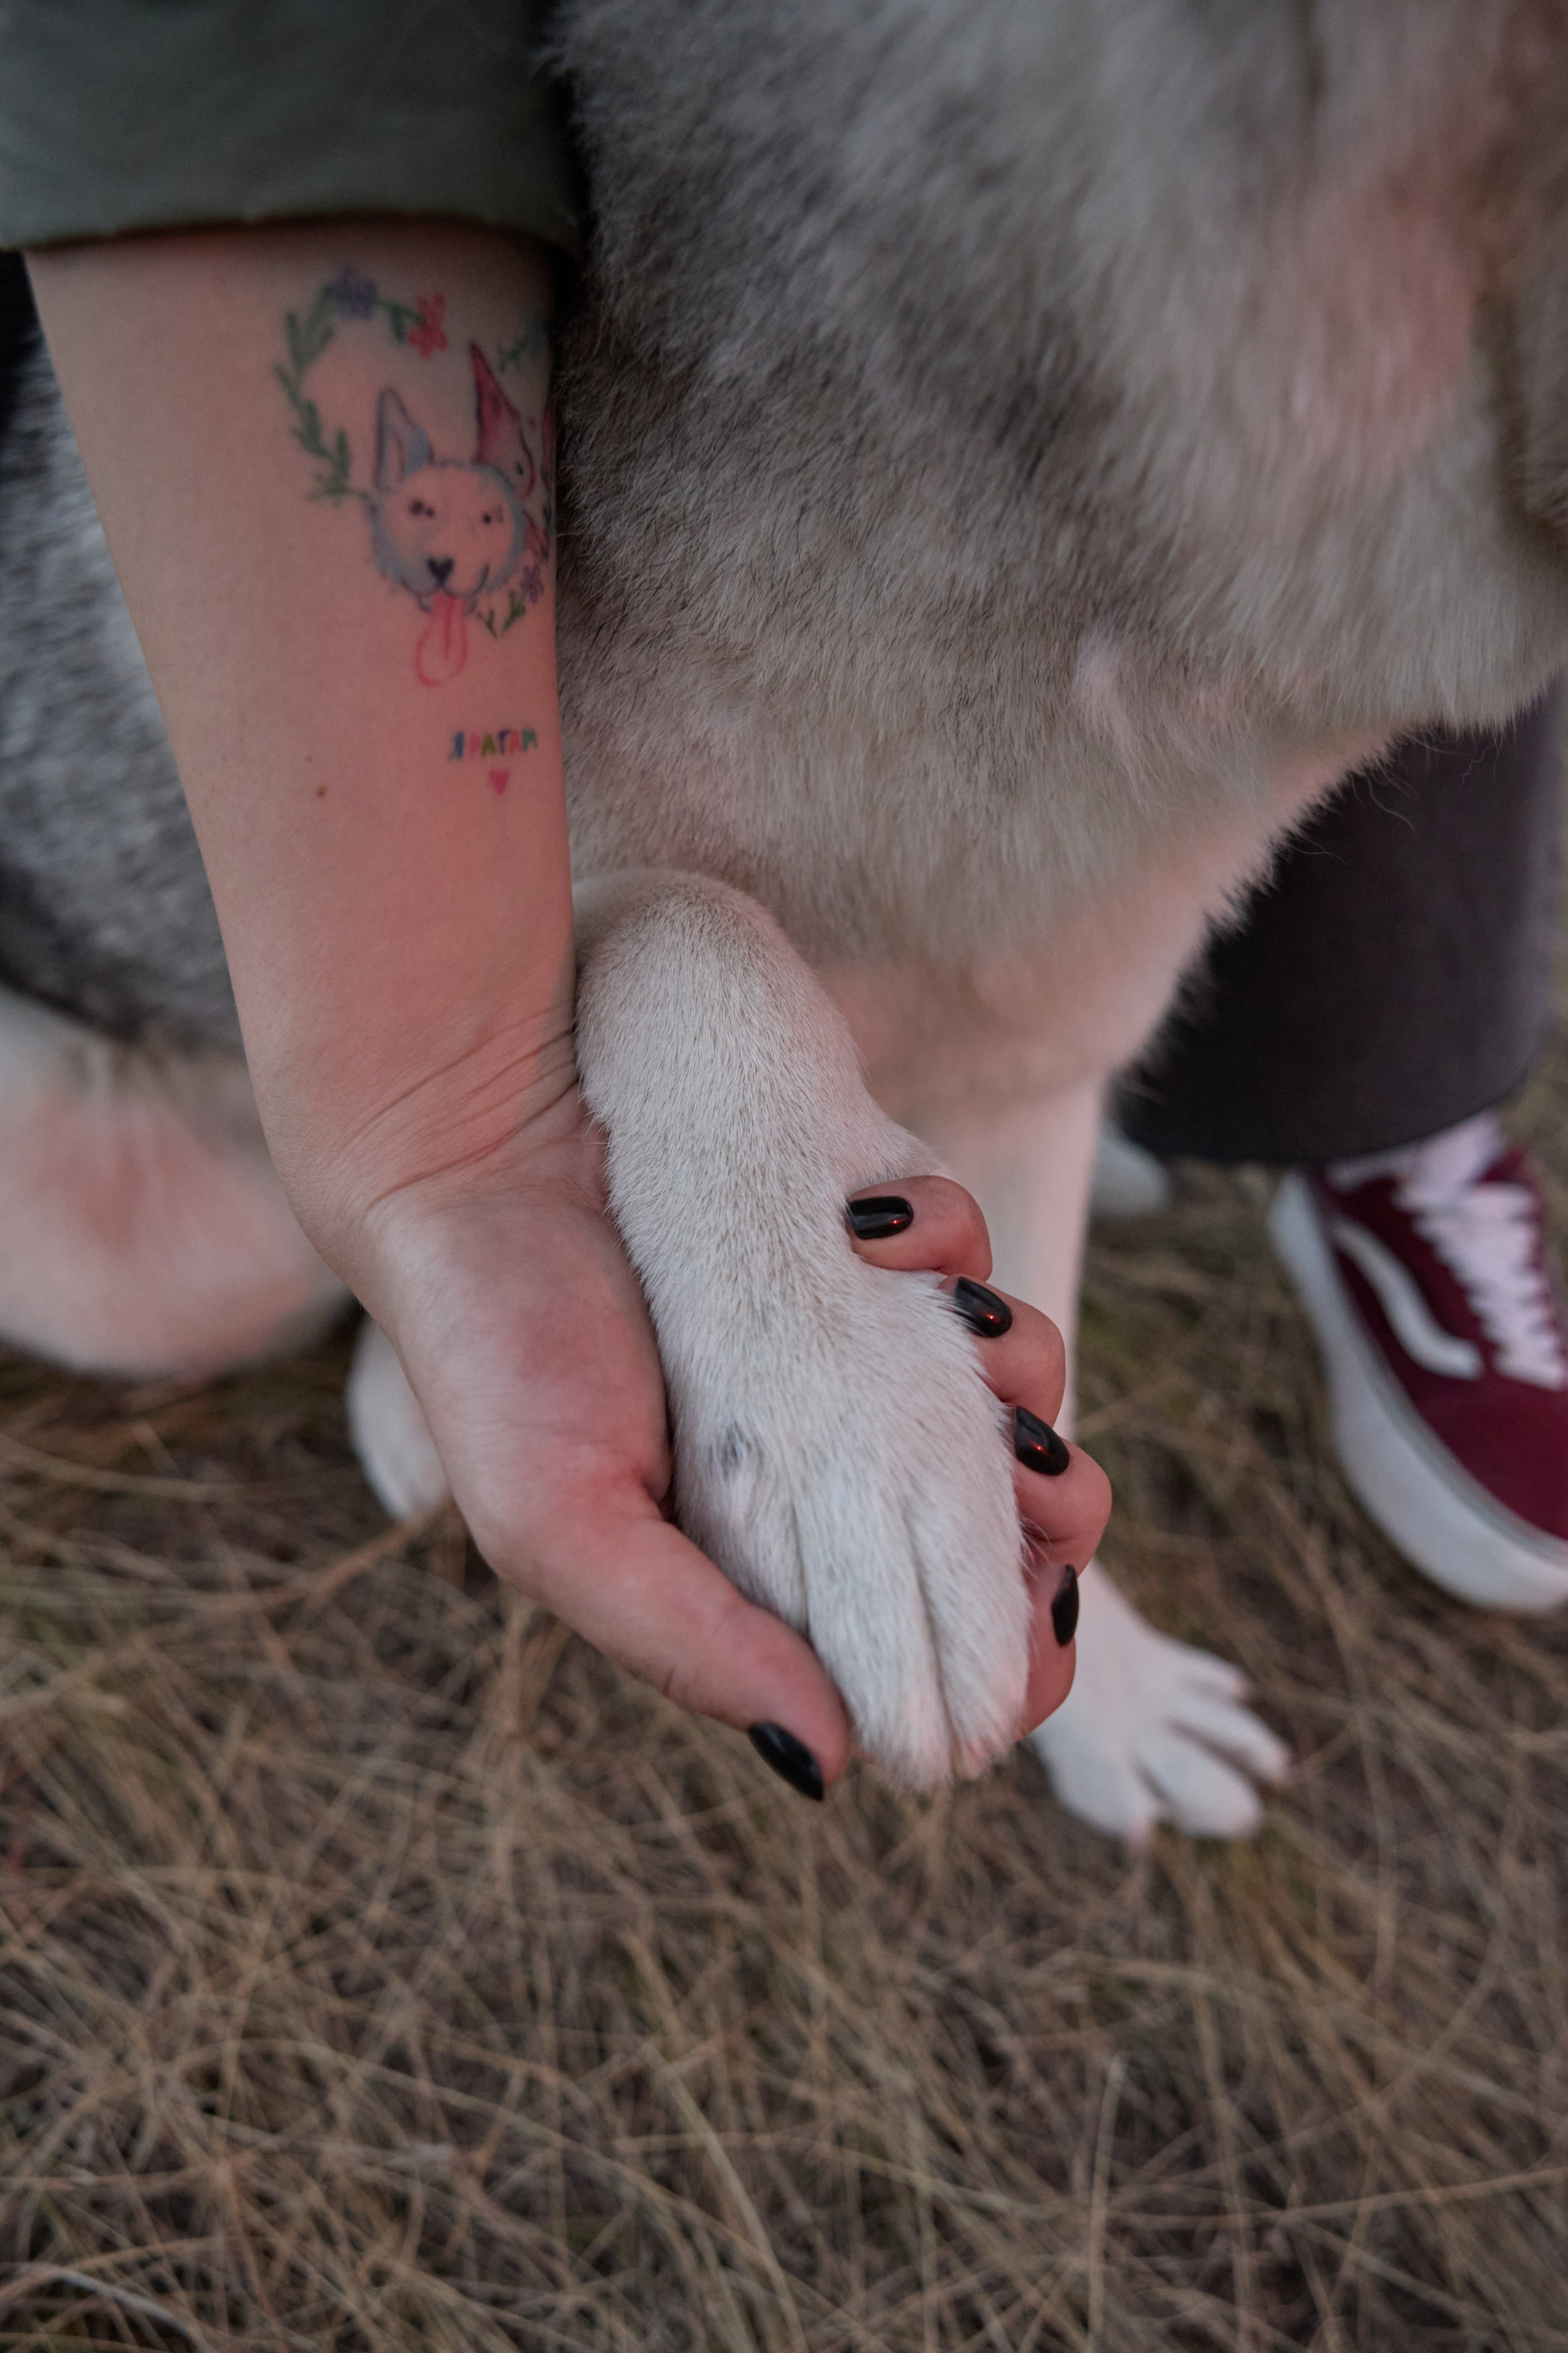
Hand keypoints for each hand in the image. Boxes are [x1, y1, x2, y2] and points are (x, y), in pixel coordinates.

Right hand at [349, 1104, 1106, 1793]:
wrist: (474, 1152)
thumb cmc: (498, 1352)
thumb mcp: (563, 1529)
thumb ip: (690, 1646)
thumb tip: (832, 1767)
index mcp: (772, 1562)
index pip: (934, 1644)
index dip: (1014, 1650)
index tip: (1042, 1614)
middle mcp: (830, 1464)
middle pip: (1013, 1520)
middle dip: (1056, 1504)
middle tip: (1028, 1469)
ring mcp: (856, 1347)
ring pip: (1014, 1388)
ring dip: (1019, 1370)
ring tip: (962, 1335)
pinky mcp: (865, 1238)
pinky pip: (966, 1253)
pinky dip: (951, 1240)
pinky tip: (874, 1227)